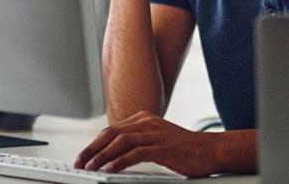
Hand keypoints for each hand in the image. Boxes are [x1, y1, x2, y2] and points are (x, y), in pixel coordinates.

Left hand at [74, 111, 227, 177]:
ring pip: (120, 142)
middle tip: (79, 162)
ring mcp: (155, 134)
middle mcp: (146, 123)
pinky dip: (120, 162)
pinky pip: (135, 153)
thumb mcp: (156, 140)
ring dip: (101, 156)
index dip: (94, 144)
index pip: (111, 130)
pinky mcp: (162, 148)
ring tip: (90, 167)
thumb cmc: (183, 149)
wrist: (210, 150)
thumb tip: (113, 155)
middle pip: (110, 133)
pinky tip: (110, 170)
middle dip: (91, 149)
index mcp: (143, 119)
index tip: (82, 156)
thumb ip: (137, 143)